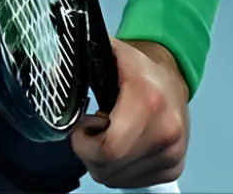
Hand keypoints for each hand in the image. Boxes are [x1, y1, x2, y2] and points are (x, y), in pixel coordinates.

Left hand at [71, 38, 189, 188]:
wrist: (173, 80)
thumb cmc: (138, 68)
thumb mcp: (112, 52)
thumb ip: (85, 56)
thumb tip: (59, 63)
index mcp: (148, 101)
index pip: (109, 148)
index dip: (85, 143)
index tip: (83, 124)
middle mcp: (166, 133)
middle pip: (109, 168)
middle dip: (89, 152)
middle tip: (92, 130)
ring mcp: (172, 155)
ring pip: (118, 180)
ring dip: (103, 162)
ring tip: (108, 135)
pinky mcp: (174, 170)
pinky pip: (132, 183)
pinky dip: (118, 170)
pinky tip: (122, 146)